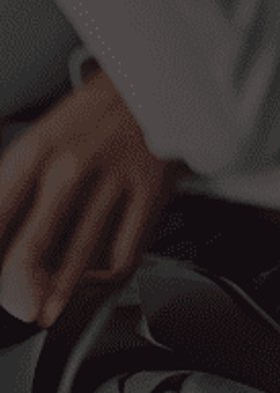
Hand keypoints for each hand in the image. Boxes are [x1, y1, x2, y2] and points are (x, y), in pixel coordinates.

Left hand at [0, 70, 179, 326]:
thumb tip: (4, 234)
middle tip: (14, 307)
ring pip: (78, 260)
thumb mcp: (38, 141)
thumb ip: (11, 191)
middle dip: (15, 294)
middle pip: (30, 251)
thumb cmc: (90, 117)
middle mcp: (70, 167)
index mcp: (32, 154)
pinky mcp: (151, 190)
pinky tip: (94, 282)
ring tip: (45, 313)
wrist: (153, 79)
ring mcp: (113, 179)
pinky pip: (125, 252)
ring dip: (56, 299)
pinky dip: (105, 280)